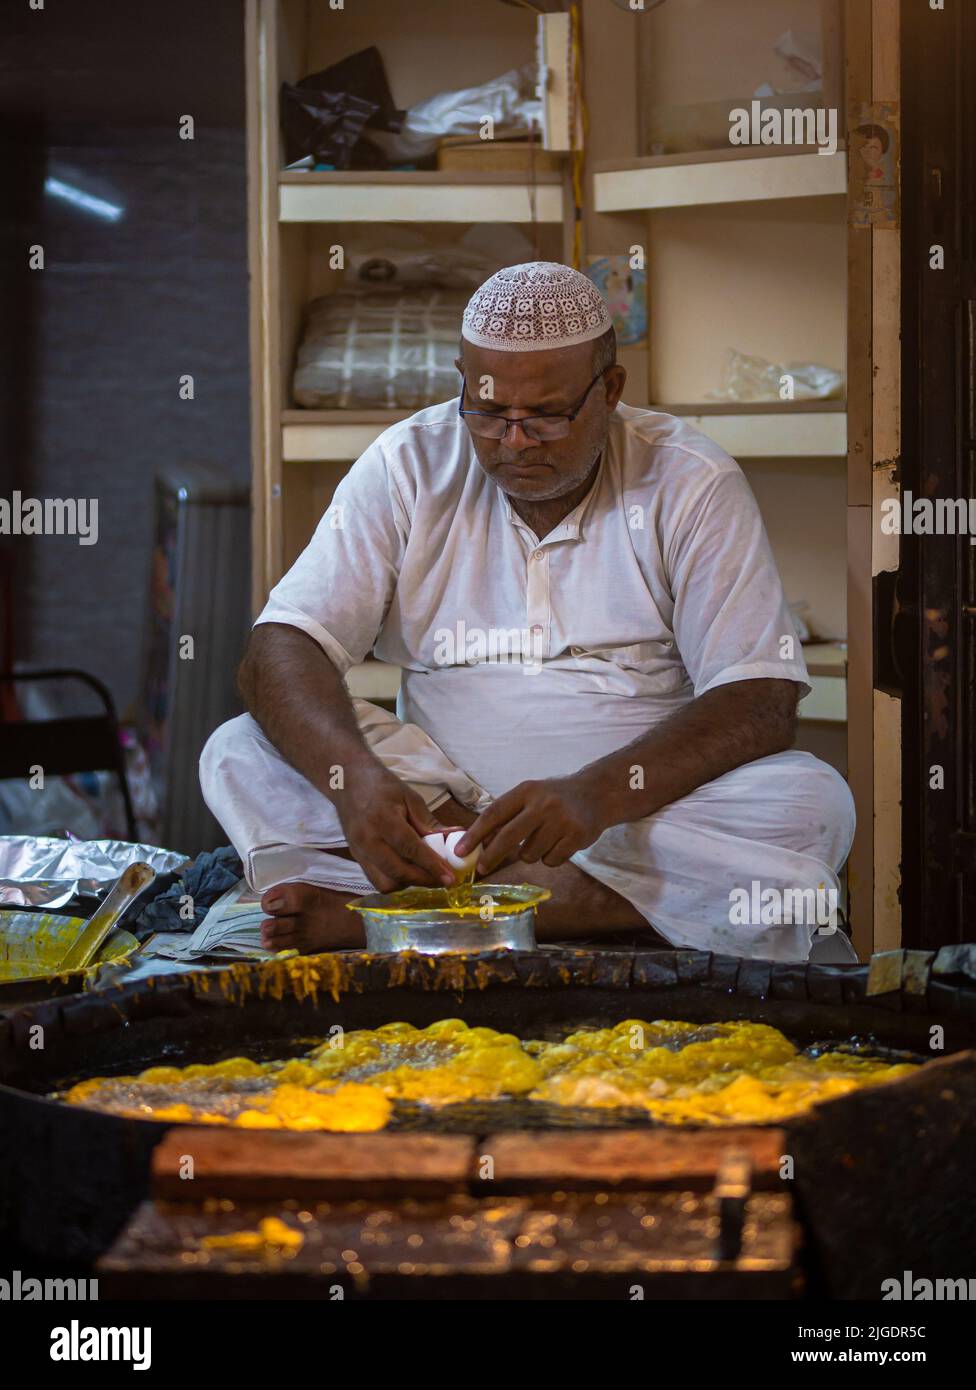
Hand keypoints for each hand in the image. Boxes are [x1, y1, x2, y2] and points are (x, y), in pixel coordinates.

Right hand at [335, 763, 455, 892]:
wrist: (347, 782)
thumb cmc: (381, 786)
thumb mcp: (410, 797)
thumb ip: (429, 822)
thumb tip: (452, 839)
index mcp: (383, 820)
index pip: (410, 849)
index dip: (432, 865)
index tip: (450, 877)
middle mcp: (368, 840)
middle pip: (398, 872)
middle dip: (424, 880)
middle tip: (443, 879)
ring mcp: (359, 852)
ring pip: (385, 883)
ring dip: (408, 883)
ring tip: (425, 875)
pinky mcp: (356, 858)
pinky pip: (376, 880)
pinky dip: (395, 882)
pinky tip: (408, 872)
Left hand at [456, 775, 609, 874]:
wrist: (597, 794)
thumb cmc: (555, 797)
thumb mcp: (531, 795)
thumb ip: (507, 815)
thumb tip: (479, 842)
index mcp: (526, 791)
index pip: (494, 813)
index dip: (475, 834)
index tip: (460, 851)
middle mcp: (543, 804)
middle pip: (508, 837)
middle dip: (491, 856)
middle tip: (480, 868)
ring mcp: (561, 821)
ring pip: (530, 854)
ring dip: (531, 854)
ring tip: (543, 839)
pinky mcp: (576, 837)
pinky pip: (550, 861)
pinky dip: (550, 857)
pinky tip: (559, 843)